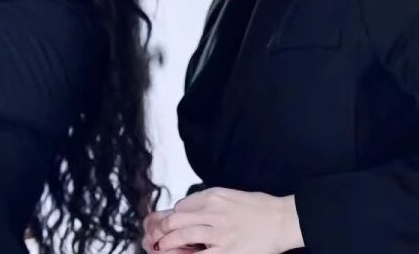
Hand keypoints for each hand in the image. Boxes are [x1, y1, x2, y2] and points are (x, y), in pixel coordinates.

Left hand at [153, 188, 302, 252]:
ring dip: (168, 243)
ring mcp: (219, 232)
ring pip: (182, 235)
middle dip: (163, 230)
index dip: (174, 216)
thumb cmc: (262, 208)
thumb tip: (191, 211)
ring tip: (162, 248)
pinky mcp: (228, 251)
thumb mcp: (231, 195)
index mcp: (213, 196)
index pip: (182, 206)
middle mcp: (213, 212)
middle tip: (158, 237)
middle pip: (176, 219)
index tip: (173, 225)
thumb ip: (211, 202)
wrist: (285, 220)